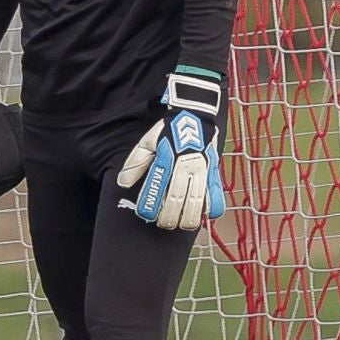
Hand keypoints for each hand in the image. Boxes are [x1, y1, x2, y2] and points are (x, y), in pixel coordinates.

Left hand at [115, 66, 226, 230]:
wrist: (194, 115)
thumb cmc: (166, 131)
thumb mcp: (146, 142)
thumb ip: (134, 163)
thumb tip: (122, 183)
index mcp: (165, 158)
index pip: (156, 188)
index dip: (150, 206)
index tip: (146, 215)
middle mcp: (184, 165)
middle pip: (176, 199)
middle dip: (168, 217)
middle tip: (163, 224)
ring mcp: (202, 169)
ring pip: (197, 201)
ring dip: (189, 218)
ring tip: (182, 224)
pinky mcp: (214, 170)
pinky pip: (216, 193)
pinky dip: (213, 207)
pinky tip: (206, 215)